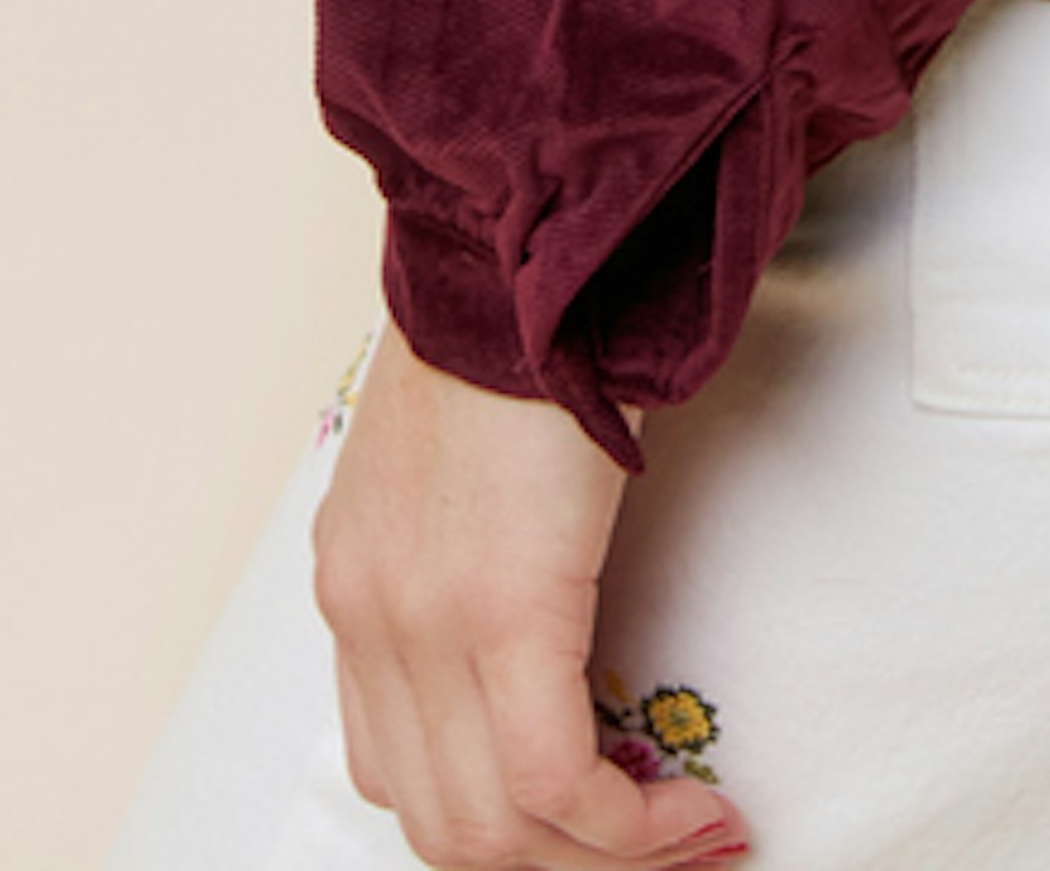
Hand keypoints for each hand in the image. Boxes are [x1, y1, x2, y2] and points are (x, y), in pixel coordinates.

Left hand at [309, 316, 750, 870]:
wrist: (529, 241)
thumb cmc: (519, 320)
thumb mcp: (456, 452)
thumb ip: (470, 544)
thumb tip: (546, 613)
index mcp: (356, 586)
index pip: (398, 772)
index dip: (500, 825)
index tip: (595, 821)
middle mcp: (369, 622)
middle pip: (445, 827)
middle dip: (561, 864)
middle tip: (658, 848)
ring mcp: (421, 626)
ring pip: (496, 830)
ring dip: (606, 857)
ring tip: (691, 837)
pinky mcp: (499, 612)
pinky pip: (555, 783)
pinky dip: (629, 828)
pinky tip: (693, 814)